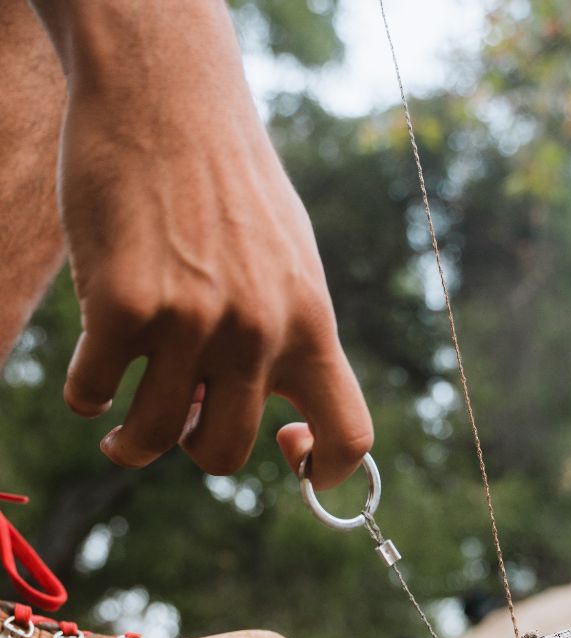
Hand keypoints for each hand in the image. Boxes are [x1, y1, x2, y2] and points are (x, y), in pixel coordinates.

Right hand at [32, 0, 370, 488]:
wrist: (170, 100)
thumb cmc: (232, 188)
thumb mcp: (290, 266)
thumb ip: (285, 340)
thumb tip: (264, 414)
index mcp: (312, 327)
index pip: (351, 435)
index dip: (328, 473)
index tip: (291, 455)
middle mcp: (261, 333)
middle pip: (228, 456)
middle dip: (200, 452)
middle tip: (183, 425)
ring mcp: (193, 322)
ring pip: (154, 438)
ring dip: (131, 445)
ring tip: (120, 432)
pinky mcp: (124, 304)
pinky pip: (94, 392)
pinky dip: (86, 397)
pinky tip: (91, 379)